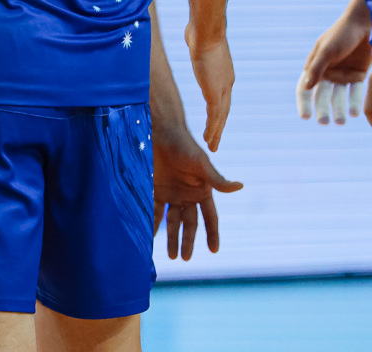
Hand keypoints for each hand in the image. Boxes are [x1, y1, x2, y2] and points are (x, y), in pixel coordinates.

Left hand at [153, 120, 241, 259]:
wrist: (159, 131)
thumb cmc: (184, 145)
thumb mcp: (201, 163)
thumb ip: (217, 179)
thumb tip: (241, 187)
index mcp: (203, 191)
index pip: (210, 218)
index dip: (212, 234)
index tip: (213, 250)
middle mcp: (188, 195)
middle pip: (189, 223)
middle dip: (186, 241)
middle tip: (184, 258)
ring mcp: (171, 193)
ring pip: (172, 221)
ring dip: (170, 237)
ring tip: (170, 255)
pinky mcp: (155, 188)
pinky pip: (154, 209)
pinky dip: (153, 222)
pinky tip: (150, 235)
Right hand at [185, 30, 233, 150]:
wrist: (206, 31)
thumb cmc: (200, 29)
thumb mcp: (198, 39)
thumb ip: (197, 43)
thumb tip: (192, 35)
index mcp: (223, 73)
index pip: (221, 96)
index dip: (218, 109)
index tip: (214, 119)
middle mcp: (226, 83)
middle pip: (224, 110)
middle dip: (219, 125)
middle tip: (215, 139)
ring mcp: (222, 89)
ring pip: (221, 117)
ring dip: (216, 132)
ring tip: (212, 146)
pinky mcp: (215, 93)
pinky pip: (215, 117)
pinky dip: (213, 130)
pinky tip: (209, 140)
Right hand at [296, 0, 371, 124]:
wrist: (364, 24)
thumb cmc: (341, 34)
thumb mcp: (327, 51)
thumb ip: (317, 69)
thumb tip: (305, 87)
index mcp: (314, 66)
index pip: (305, 88)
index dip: (304, 103)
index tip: (305, 117)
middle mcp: (328, 73)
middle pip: (323, 96)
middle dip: (323, 109)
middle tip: (325, 122)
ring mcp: (343, 75)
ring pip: (340, 97)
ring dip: (339, 109)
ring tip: (342, 121)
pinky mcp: (359, 76)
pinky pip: (356, 92)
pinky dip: (355, 102)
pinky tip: (354, 112)